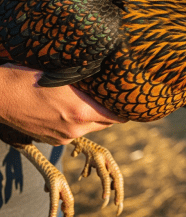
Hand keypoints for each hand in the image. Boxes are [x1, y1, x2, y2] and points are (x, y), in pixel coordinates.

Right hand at [0, 64, 126, 144]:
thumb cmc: (27, 77)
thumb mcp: (62, 75)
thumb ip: (86, 83)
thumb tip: (105, 80)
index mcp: (81, 111)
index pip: (117, 116)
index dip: (124, 109)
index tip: (127, 100)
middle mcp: (76, 128)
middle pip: (106, 124)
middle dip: (110, 112)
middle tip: (110, 98)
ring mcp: (63, 137)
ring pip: (89, 128)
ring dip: (92, 117)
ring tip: (87, 101)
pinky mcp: (52, 141)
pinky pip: (73, 132)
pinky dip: (76, 123)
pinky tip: (67, 109)